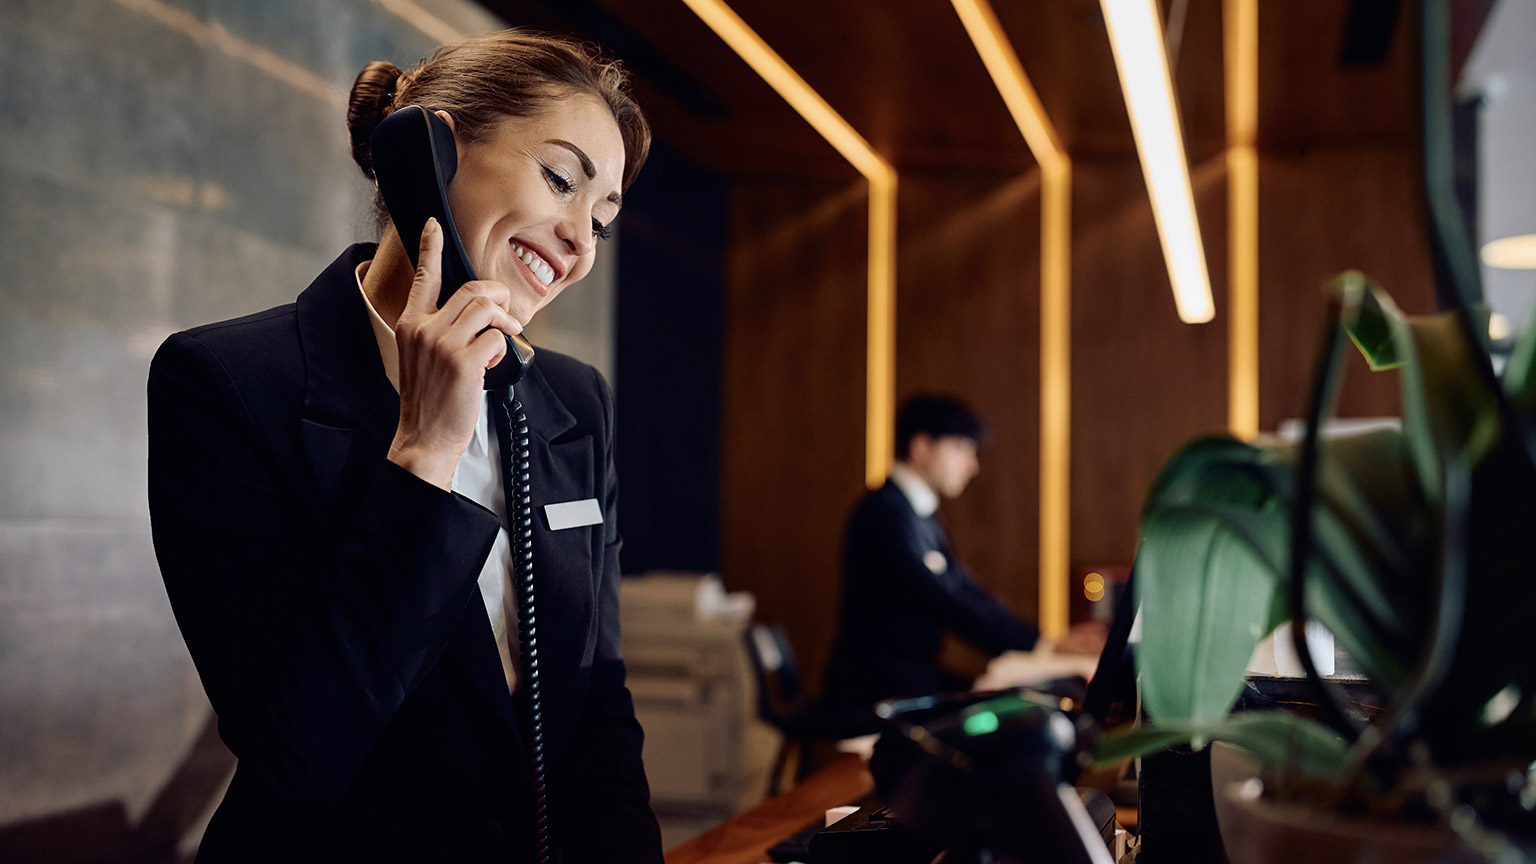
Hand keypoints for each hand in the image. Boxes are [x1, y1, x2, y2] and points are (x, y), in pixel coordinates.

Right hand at [387, 218, 522, 489]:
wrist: (423, 437)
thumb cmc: (429, 399)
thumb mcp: (422, 356)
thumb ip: (440, 329)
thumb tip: (477, 312)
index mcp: (410, 324)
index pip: (423, 276)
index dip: (430, 247)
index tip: (434, 224)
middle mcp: (423, 328)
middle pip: (472, 289)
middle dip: (497, 295)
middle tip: (505, 311)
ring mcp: (442, 344)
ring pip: (486, 308)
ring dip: (504, 319)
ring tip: (506, 333)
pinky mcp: (463, 361)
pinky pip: (496, 338)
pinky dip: (501, 349)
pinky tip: (491, 365)